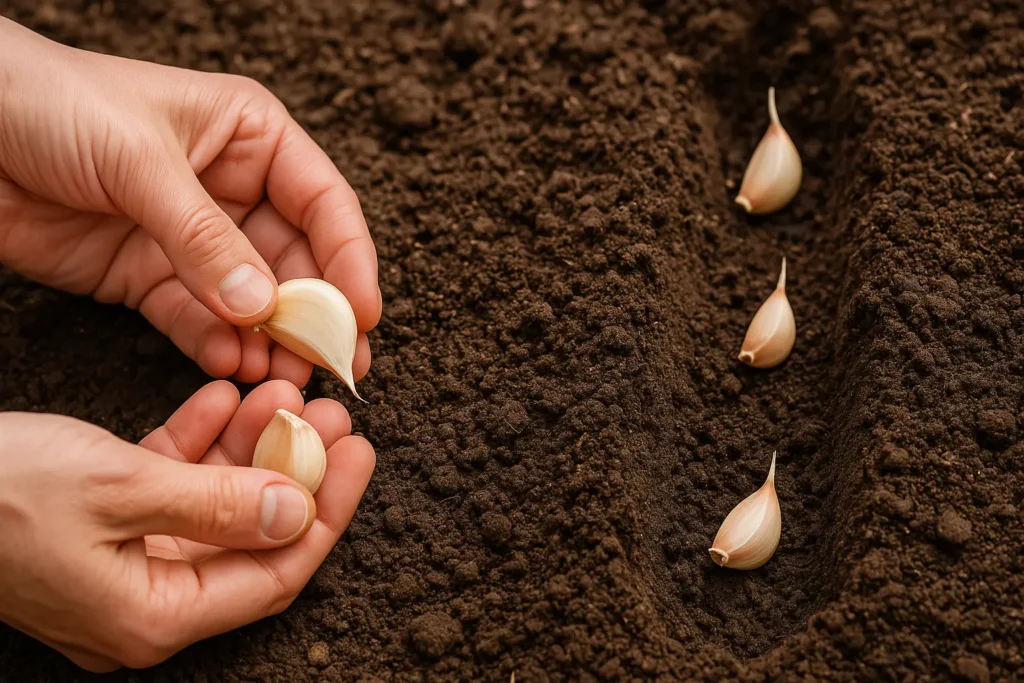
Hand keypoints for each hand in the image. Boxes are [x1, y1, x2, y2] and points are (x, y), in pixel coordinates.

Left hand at [0, 18, 379, 386]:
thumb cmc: (53, 102)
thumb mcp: (140, 160)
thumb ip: (205, 239)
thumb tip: (262, 308)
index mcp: (251, 138)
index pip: (324, 204)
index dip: (350, 261)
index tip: (361, 316)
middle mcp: (233, 188)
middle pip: (296, 261)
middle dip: (314, 316)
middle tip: (334, 367)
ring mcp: (193, 237)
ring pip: (251, 300)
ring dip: (269, 341)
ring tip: (280, 377)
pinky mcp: (150, 275)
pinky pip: (196, 319)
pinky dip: (215, 346)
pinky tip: (229, 365)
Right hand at [0, 380, 374, 671]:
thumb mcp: (119, 489)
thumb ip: (218, 505)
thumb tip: (301, 513)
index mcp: (156, 616)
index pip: (278, 571)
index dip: (329, 510)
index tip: (361, 449)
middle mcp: (145, 603)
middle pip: (253, 537)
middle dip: (297, 469)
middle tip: (329, 411)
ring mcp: (122, 567)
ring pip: (215, 506)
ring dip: (250, 447)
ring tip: (280, 390)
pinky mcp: (100, 528)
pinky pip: (168, 488)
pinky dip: (197, 443)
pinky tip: (220, 397)